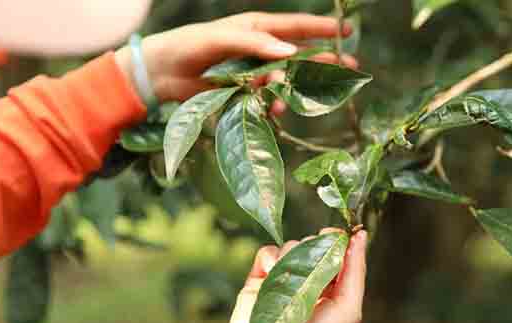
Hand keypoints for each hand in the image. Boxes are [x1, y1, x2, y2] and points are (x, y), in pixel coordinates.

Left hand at [115, 12, 357, 108]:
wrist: (162, 72)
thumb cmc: (188, 46)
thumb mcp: (220, 39)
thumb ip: (253, 44)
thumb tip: (289, 52)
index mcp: (256, 29)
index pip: (296, 26)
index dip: (322, 28)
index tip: (346, 30)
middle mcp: (259, 50)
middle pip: (300, 55)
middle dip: (323, 61)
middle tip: (349, 68)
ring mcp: (253, 73)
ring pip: (285, 80)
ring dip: (294, 88)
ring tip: (291, 98)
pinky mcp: (244, 93)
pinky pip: (267, 99)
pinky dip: (273, 104)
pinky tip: (273, 108)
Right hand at [223, 228, 367, 322]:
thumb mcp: (348, 310)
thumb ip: (356, 271)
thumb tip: (360, 235)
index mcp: (334, 289)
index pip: (338, 253)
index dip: (337, 241)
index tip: (333, 237)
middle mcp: (309, 282)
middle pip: (313, 244)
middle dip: (313, 249)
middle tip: (311, 270)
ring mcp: (284, 279)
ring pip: (291, 245)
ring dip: (291, 257)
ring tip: (289, 283)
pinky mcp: (260, 278)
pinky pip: (267, 252)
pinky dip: (270, 258)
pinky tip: (270, 275)